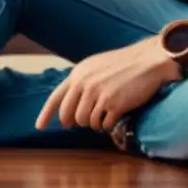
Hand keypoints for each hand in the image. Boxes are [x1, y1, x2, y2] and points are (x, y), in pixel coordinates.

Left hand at [34, 37, 179, 132]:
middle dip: (76, 121)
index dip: (46, 114)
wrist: (148, 61)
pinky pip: (103, 125)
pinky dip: (109, 123)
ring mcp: (98, 94)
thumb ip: (81, 83)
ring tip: (108, 109)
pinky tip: (117, 112)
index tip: (39, 127)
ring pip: (86, 123)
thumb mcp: (96, 66)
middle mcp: (85, 83)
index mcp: (79, 73)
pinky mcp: (113, 104)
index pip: (56, 97)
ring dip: (96, 122)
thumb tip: (68, 112)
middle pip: (69, 116)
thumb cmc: (124, 64)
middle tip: (89, 118)